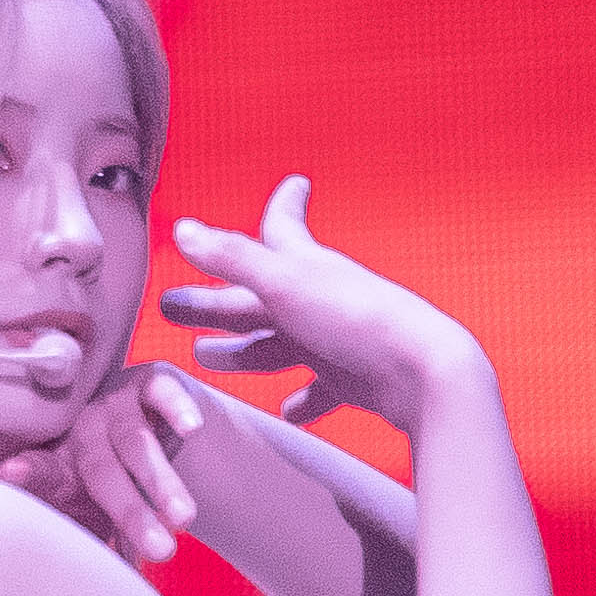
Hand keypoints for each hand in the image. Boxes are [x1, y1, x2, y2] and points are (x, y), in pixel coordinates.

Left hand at [0, 362, 207, 566]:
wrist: (155, 429)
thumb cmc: (117, 485)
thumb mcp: (98, 516)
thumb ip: (95, 546)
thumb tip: (110, 594)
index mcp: (63, 465)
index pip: (43, 472)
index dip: (30, 473)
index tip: (12, 473)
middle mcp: (84, 431)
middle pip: (100, 470)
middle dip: (130, 511)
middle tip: (160, 551)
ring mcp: (116, 404)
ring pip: (135, 441)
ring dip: (161, 480)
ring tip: (183, 518)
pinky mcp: (150, 382)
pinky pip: (162, 393)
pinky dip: (176, 408)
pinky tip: (192, 428)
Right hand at [160, 174, 478, 435]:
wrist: (423, 373)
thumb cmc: (354, 319)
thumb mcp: (284, 284)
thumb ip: (232, 258)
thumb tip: (182, 229)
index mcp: (304, 264)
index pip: (285, 225)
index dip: (285, 204)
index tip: (296, 183)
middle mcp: (319, 297)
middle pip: (258, 295)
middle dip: (217, 299)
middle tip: (172, 304)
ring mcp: (335, 340)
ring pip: (279, 344)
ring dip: (243, 351)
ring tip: (205, 357)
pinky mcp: (352, 379)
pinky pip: (321, 390)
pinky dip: (304, 400)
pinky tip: (289, 413)